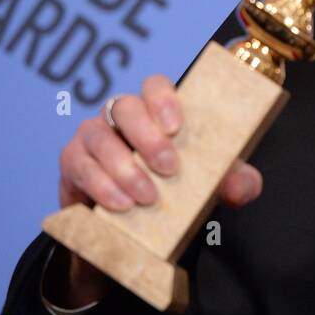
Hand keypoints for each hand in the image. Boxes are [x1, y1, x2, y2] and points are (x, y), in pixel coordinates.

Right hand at [50, 74, 264, 306]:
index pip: (155, 86)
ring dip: (124, 167)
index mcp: (156, 112)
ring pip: (99, 136)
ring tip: (146, 196)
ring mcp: (94, 136)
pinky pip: (80, 166)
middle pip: (124, 107)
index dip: (163, 99)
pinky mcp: (74, 162)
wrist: (135, 228)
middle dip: (146, 137)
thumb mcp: (212, 186)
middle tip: (169, 168)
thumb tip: (240, 186)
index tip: (176, 127)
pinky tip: (120, 204)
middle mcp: (122, 117)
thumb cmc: (176, 189)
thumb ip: (236, 182)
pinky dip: (101, 185)